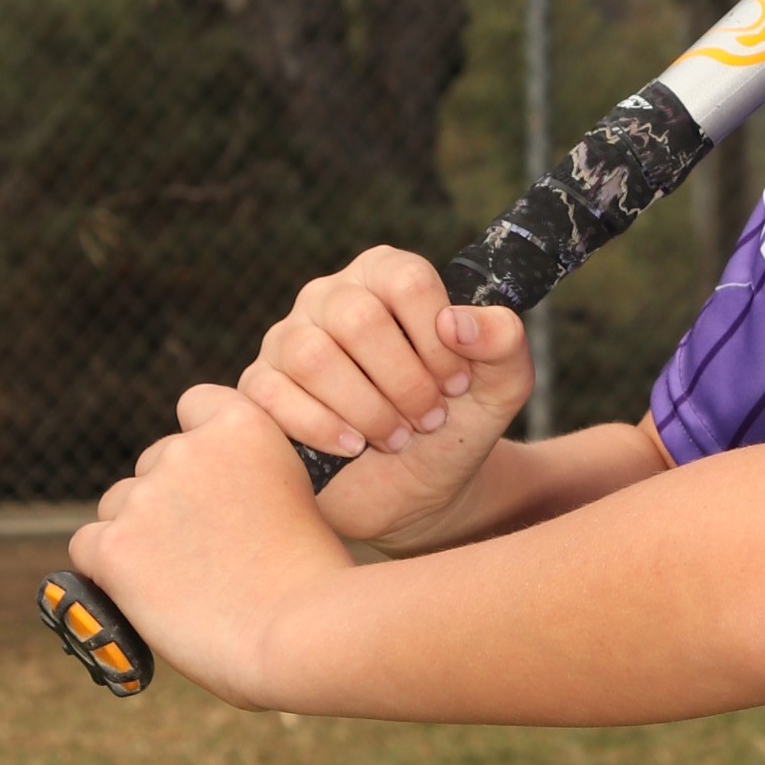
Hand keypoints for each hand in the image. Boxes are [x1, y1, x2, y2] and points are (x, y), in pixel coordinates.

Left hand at [71, 386, 354, 703]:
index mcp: (243, 426)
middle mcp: (186, 450)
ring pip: (118, 507)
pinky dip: (108, 570)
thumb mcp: (297, 498)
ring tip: (182, 584)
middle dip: (170, 501)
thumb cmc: (315, 582)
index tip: (214, 483)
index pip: (196, 405)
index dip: (201, 445)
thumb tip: (215, 503)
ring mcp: (146, 497)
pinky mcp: (115, 546)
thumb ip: (252, 481)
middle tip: (205, 555)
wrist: (301, 633)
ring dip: (138, 535)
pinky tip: (141, 596)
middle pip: (154, 464)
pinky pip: (88, 547)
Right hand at [236, 245, 534, 550]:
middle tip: (428, 418)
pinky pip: (272, 395)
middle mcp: (331, 296)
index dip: (438, 339)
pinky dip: (321, 428)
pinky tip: (354, 447)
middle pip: (357, 318)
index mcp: (386, 276)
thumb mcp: (501, 385)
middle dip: (404, 381)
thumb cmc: (456, 423)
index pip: (406, 280)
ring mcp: (287, 340)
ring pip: (312, 356)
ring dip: (366, 408)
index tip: (457, 383)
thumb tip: (456, 322)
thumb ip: (503, 341)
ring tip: (396, 437)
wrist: (419, 489)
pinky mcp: (261, 387)